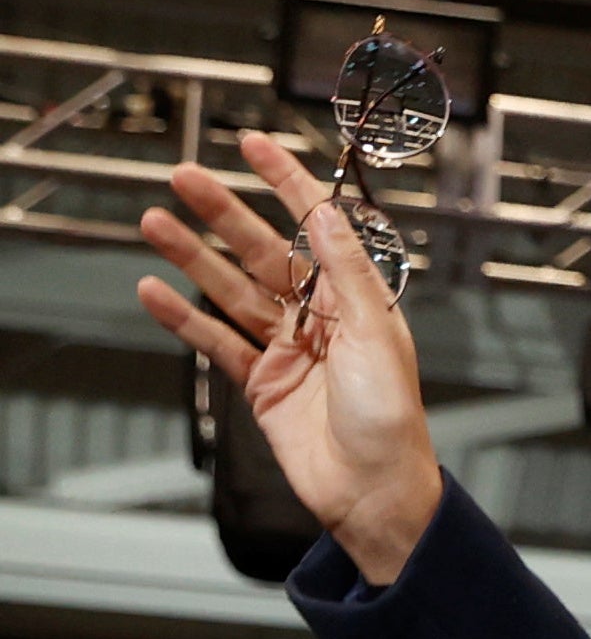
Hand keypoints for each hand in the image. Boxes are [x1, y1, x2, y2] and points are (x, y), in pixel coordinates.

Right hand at [136, 129, 440, 583]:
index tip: (256, 145)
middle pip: (264, 252)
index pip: (317, 229)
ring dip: (193, 256)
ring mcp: (288, 349)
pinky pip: (215, 342)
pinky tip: (152, 290)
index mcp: (358, 302)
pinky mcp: (261, 382)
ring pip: (232, 290)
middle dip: (224, 213)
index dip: (288, 184)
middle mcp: (321, 319)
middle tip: (183, 176)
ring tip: (154, 221)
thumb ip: (348, 275)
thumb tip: (325, 215)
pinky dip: (183, 318)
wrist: (373, 494)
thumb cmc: (392, 422)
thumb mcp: (376, 338)